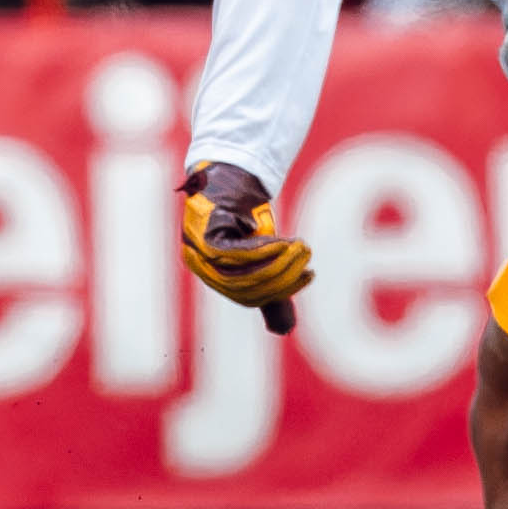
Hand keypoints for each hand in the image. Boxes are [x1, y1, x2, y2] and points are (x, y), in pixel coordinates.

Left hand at [179, 161, 307, 330]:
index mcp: (213, 276)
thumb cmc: (245, 218)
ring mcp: (198, 250)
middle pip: (245, 288)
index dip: (281, 291)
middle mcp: (201, 266)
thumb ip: (269, 290)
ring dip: (278, 262)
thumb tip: (283, 330)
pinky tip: (284, 242)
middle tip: (307, 260)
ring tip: (301, 248)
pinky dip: (263, 250)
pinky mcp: (203, 234)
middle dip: (283, 277)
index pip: (249, 297)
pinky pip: (236, 254)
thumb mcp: (261, 257)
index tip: (308, 275)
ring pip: (243, 272)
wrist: (231, 177)